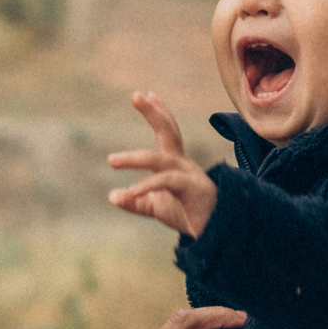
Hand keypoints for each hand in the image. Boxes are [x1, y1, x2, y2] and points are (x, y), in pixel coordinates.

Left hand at [108, 92, 217, 238]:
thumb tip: (112, 196)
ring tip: (111, 160)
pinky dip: (146, 186)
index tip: (147, 93)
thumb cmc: (189, 215)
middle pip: (169, 132)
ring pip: (160, 159)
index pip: (169, 132)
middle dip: (153, 113)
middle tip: (136, 95)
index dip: (159, 112)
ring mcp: (190, 175)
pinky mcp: (193, 190)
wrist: (216, 235)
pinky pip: (167, 182)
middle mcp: (184, 164)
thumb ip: (136, 200)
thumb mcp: (157, 207)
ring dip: (134, 158)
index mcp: (176, 163)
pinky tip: (129, 192)